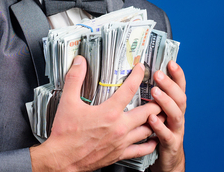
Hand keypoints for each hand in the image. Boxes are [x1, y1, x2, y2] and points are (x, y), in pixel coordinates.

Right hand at [30, 55, 161, 171]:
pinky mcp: (119, 154)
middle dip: (157, 102)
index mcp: (109, 113)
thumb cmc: (65, 134)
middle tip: (161, 94)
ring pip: (148, 130)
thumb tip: (79, 62)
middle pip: (147, 112)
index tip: (142, 69)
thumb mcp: (67, 102)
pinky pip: (141, 150)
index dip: (138, 76)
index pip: (129, 89)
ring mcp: (121, 142)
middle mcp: (119, 127)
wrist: (62, 160)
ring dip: (155, 121)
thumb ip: (75, 78)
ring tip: (160, 114)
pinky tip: (153, 139)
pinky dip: (150, 144)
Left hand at [148, 61, 186, 171]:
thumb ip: (153, 97)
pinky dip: (160, 126)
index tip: (171, 63)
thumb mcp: (159, 112)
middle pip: (179, 98)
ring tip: (155, 93)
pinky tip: (152, 119)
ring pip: (176, 115)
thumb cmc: (160, 131)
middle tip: (158, 74)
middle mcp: (178, 116)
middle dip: (169, 85)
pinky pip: (166, 135)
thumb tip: (140, 76)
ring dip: (166, 102)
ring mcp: (176, 130)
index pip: (179, 87)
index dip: (177, 75)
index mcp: (175, 106)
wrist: (168, 160)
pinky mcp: (171, 144)